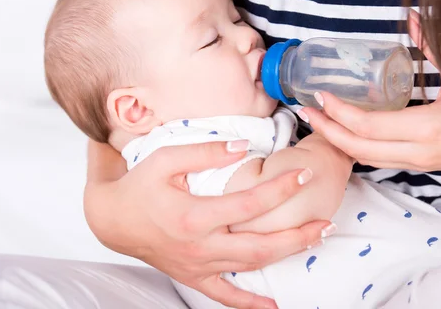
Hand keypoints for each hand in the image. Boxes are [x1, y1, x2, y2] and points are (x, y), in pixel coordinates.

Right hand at [84, 141, 330, 308]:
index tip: (304, 175)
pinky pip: (225, 297)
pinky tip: (273, 306)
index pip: (250, 203)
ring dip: (286, 256)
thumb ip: (206, 152)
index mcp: (195, 215)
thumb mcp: (166, 159)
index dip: (281, 189)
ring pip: (251, 267)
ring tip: (314, 242)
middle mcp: (201, 245)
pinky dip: (250, 303)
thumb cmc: (140, 187)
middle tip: (327, 222)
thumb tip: (243, 147)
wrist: (113, 220)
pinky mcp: (194, 276)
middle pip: (260, 244)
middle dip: (298, 234)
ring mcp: (199, 266)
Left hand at [301, 11, 440, 184]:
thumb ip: (435, 47)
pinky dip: (353, 146)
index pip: (370, 127)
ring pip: (363, 158)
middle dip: (327, 130)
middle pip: (358, 148)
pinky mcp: (414, 164)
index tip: (322, 95)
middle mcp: (416, 151)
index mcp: (428, 129)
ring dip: (336, 140)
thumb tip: (413, 17)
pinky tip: (341, 129)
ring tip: (316, 119)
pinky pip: (375, 159)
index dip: (340, 113)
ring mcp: (414, 162)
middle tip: (305, 110)